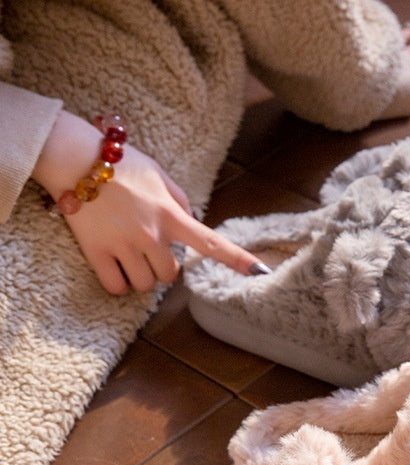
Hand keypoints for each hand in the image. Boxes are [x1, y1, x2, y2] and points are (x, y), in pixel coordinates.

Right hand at [33, 110, 264, 294]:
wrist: (73, 158)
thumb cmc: (121, 165)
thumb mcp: (160, 176)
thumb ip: (180, 202)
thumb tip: (194, 224)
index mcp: (171, 215)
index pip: (211, 242)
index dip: (238, 259)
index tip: (260, 272)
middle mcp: (151, 234)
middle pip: (171, 275)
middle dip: (164, 266)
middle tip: (148, 247)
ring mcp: (124, 245)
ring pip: (145, 285)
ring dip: (141, 276)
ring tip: (129, 254)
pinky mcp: (96, 252)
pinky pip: (116, 287)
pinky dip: (118, 283)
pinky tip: (114, 267)